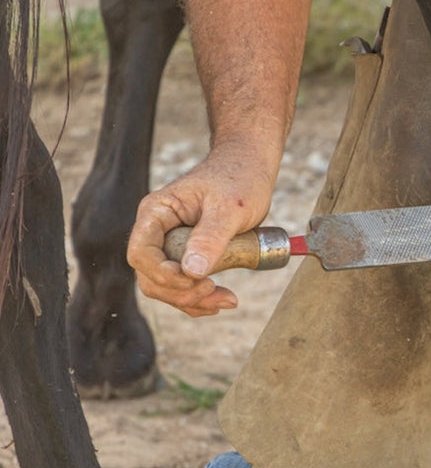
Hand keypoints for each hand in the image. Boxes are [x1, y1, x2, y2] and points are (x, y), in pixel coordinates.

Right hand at [127, 142, 274, 315]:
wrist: (252, 167)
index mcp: (157, 213)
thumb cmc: (239, 178)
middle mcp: (158, 231)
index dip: (162, 273)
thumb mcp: (229, 208)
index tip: (194, 279)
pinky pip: (184, 286)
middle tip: (215, 290)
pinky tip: (222, 300)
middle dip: (180, 292)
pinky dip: (200, 299)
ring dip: (193, 300)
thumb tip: (191, 272)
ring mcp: (172, 245)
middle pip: (150, 276)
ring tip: (229, 299)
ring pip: (167, 286)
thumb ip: (210, 238)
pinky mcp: (189, 256)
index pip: (141, 253)